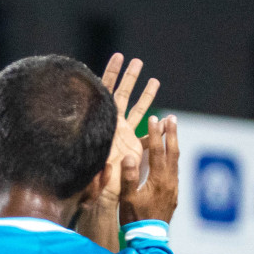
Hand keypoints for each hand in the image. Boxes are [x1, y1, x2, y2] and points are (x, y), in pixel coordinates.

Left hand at [97, 54, 160, 204]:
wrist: (100, 197)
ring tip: (149, 74)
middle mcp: (111, 126)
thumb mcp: (91, 173)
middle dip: (128, 76)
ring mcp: (122, 134)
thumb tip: (105, 164)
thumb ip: (98, 169)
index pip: (105, 93)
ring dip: (142, 90)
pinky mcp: (133, 145)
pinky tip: (162, 109)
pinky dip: (154, 117)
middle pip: (120, 94)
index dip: (111, 74)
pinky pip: (146, 127)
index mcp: (102, 125)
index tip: (118, 56)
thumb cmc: (90, 184)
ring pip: (135, 107)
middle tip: (136, 60)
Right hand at [121, 114, 178, 224]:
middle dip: (172, 133)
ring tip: (173, 131)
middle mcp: (170, 182)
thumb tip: (129, 156)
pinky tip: (170, 156)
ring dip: (174, 144)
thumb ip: (128, 177)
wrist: (149, 238)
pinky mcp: (173, 195)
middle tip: (172, 118)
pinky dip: (173, 158)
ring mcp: (173, 189)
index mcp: (158, 180)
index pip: (158, 151)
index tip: (154, 119)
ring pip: (176, 161)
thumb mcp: (127, 199)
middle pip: (173, 152)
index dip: (156, 134)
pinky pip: (175, 171)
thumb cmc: (135, 219)